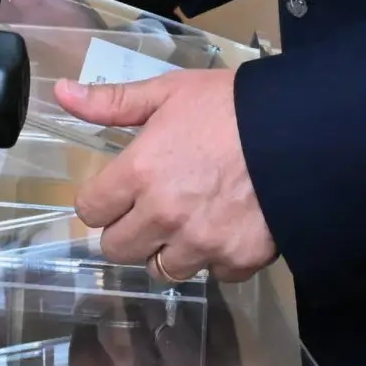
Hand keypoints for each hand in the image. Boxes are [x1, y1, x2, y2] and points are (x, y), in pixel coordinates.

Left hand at [53, 70, 275, 281]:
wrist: (304, 131)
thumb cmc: (231, 107)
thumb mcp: (168, 92)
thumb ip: (112, 102)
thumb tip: (62, 93)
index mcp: (139, 173)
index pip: (90, 211)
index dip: (100, 201)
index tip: (116, 192)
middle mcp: (164, 215)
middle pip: (117, 249)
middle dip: (127, 231)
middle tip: (149, 210)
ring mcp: (201, 243)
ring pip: (162, 269)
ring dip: (168, 250)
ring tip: (189, 220)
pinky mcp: (238, 260)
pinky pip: (212, 273)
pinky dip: (215, 258)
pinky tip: (226, 228)